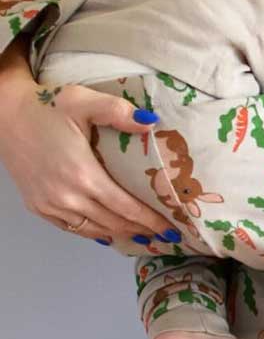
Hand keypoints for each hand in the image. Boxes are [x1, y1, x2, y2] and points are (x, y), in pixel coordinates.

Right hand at [0, 36, 172, 240]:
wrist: (3, 114)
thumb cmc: (46, 106)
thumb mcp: (83, 101)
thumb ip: (118, 112)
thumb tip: (151, 123)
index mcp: (82, 175)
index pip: (126, 208)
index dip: (151, 221)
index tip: (172, 229)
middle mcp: (66, 196)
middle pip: (113, 223)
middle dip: (142, 231)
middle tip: (165, 236)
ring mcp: (50, 205)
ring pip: (93, 230)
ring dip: (120, 235)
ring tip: (143, 237)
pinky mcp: (38, 207)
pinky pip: (72, 228)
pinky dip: (93, 233)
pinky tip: (108, 233)